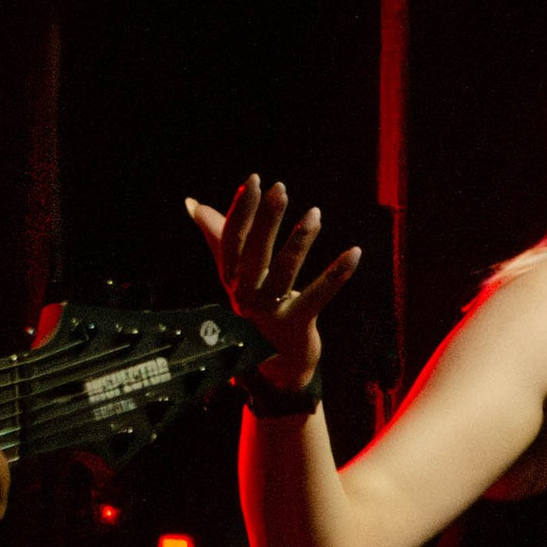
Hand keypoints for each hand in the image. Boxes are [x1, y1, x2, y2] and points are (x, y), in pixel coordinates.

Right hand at [188, 177, 360, 389]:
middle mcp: (246, 295)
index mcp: (232, 279)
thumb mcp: (236, 275)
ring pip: (284, 271)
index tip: (252, 181)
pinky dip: (337, 274)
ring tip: (315, 214)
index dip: (241, 210)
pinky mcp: (297, 325)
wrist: (274, 365)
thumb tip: (192, 203)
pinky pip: (318, 295)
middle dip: (267, 219)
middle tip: (280, 188)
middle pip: (255, 252)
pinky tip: (355, 252)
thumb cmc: (258, 309)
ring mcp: (270, 312)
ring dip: (300, 241)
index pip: (231, 240)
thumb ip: (218, 236)